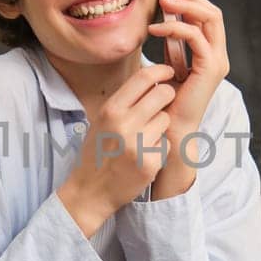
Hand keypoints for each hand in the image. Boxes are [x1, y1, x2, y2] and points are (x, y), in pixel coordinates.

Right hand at [57, 64, 176, 236]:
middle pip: (162, 93)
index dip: (161, 70)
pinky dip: (159, 149)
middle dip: (167, 95)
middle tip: (163, 103)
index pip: (143, 77)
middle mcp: (124, 124)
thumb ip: (123, 101)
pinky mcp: (150, 163)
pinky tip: (144, 156)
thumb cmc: (97, 152)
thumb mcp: (102, 121)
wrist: (90, 190)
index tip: (169, 71)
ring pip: (166, 119)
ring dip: (161, 126)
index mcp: (111, 109)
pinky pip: (166, 144)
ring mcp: (138, 144)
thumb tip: (150, 78)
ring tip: (145, 138)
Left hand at [146, 0, 229, 197]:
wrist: (168, 130)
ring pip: (209, 19)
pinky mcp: (209, 68)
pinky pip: (195, 36)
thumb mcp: (167, 66)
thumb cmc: (164, 102)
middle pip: (212, 12)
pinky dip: (176, 27)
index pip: (207, 17)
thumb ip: (172, 45)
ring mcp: (216, 61)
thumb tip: (164, 23)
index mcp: (209, 54)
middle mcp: (217, 55)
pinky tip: (156, 29)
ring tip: (162, 4)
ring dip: (185, 6)